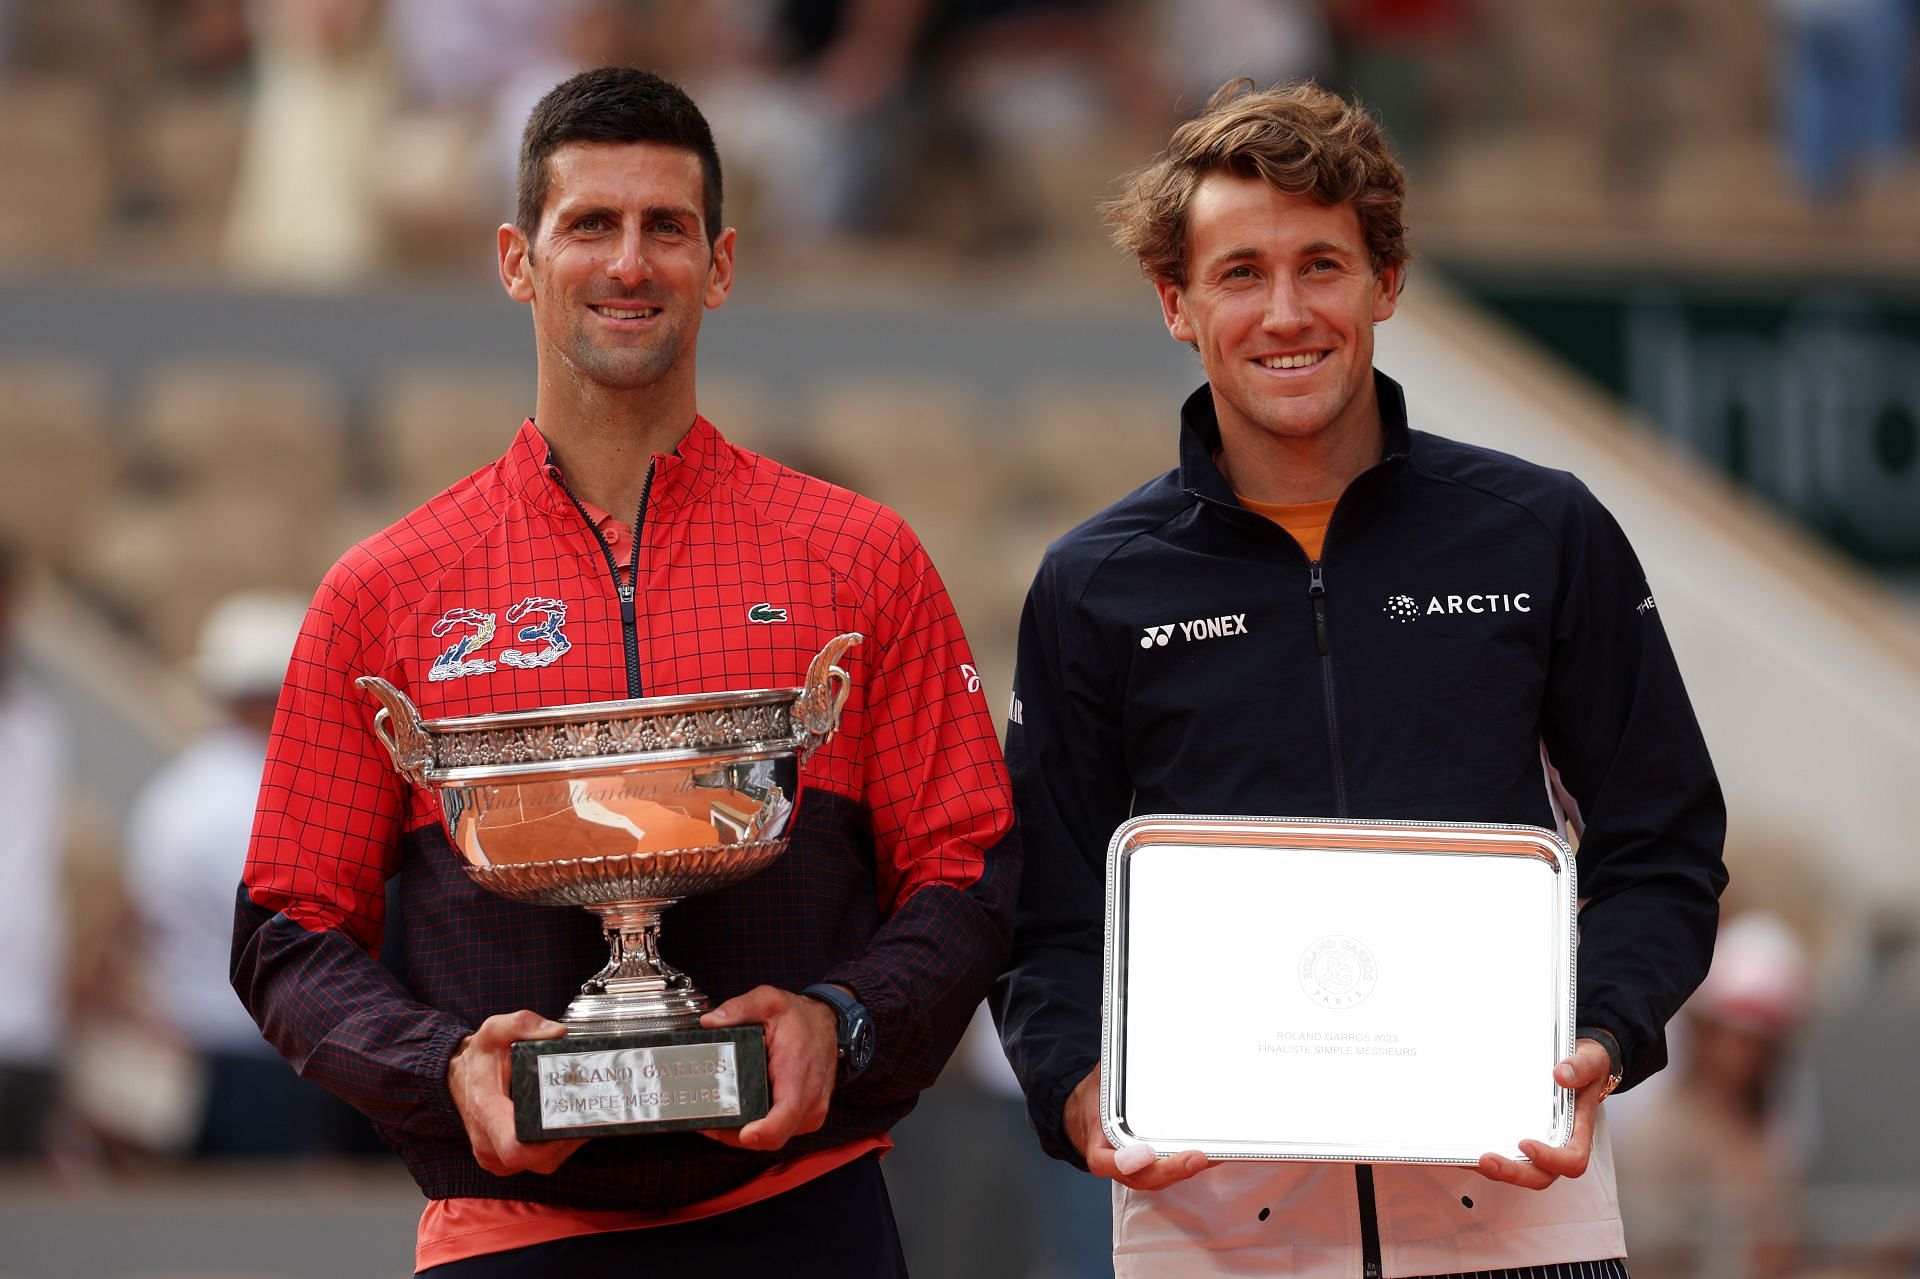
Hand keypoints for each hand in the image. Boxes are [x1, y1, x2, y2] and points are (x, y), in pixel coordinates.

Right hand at [448, 1010, 585, 1175]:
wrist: (456, 1077)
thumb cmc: (477, 1059)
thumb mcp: (494, 1031)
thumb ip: (522, 1024)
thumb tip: (557, 1032)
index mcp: (487, 1113)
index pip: (517, 1147)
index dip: (550, 1142)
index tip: (572, 1119)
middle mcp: (489, 1143)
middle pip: (540, 1159)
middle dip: (568, 1139)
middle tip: (587, 1113)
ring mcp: (495, 1157)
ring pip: (542, 1163)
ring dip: (564, 1144)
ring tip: (580, 1117)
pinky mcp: (502, 1161)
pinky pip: (536, 1162)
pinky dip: (554, 1147)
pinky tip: (564, 1126)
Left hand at [698, 986, 838, 1150]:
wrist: (829, 1023)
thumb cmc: (801, 1017)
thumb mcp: (770, 1000)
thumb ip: (740, 1008)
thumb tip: (710, 1021)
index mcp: (797, 1070)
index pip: (786, 1112)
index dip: (764, 1130)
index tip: (744, 1133)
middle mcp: (810, 1096)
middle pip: (775, 1135)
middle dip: (738, 1136)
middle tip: (709, 1123)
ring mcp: (812, 1110)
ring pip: (776, 1139)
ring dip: (747, 1136)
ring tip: (719, 1120)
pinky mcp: (809, 1116)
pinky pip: (782, 1134)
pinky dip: (761, 1132)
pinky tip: (742, 1119)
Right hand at [1065, 1065, 1212, 1190]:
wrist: (1085, 1118)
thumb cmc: (1095, 1102)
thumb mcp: (1100, 1081)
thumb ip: (1114, 1067)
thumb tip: (1125, 1030)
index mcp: (1100, 1149)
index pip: (1112, 1161)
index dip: (1130, 1160)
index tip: (1147, 1153)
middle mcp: (1120, 1166)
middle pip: (1146, 1176)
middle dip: (1172, 1169)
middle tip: (1196, 1156)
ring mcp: (1138, 1172)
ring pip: (1162, 1179)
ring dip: (1188, 1170)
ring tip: (1214, 1155)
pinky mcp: (1153, 1170)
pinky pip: (1171, 1172)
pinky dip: (1191, 1166)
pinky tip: (1214, 1154)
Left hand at [1475, 1037, 1614, 1190]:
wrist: (1577, 1063)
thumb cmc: (1586, 1068)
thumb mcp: (1591, 1060)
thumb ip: (1582, 1067)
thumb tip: (1561, 1075)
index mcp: (1578, 1132)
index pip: (1571, 1160)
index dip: (1549, 1160)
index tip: (1526, 1143)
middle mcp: (1557, 1144)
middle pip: (1539, 1175)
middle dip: (1512, 1172)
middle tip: (1486, 1159)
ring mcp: (1537, 1144)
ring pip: (1519, 1170)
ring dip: (1494, 1169)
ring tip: (1467, 1158)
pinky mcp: (1518, 1138)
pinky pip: (1504, 1154)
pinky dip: (1483, 1156)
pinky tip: (1463, 1148)